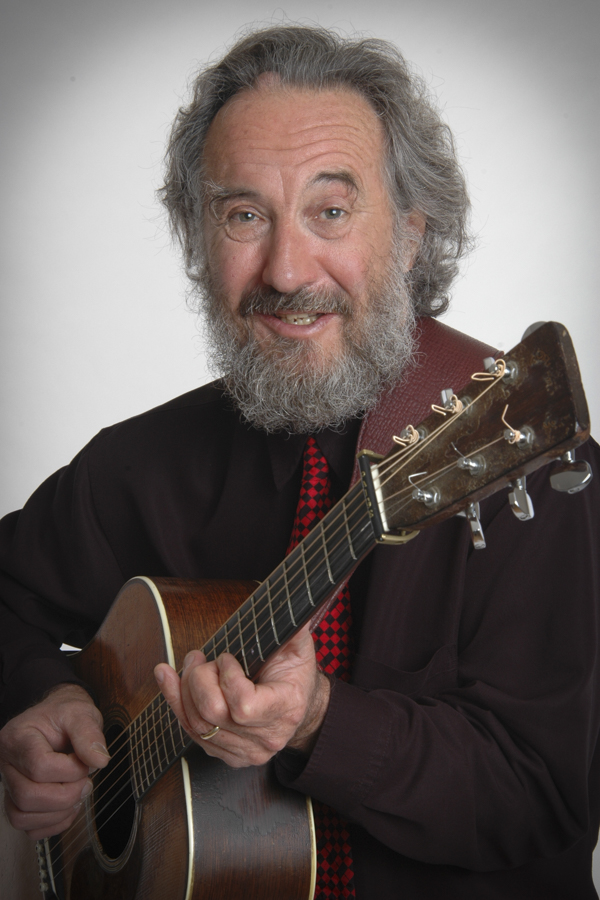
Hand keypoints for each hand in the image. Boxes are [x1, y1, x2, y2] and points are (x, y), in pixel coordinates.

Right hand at [0, 684, 109, 838]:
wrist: (56, 718)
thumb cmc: (65, 714)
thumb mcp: (80, 713)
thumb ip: (90, 734)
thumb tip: (100, 761)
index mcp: (18, 737)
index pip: (39, 766)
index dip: (70, 771)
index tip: (86, 763)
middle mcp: (6, 762)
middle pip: (28, 796)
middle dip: (65, 796)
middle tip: (86, 784)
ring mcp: (8, 784)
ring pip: (23, 816)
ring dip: (58, 813)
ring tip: (78, 794)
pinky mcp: (16, 800)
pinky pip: (27, 827)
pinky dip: (52, 824)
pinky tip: (69, 807)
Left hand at [155, 623, 329, 767]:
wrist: (299, 707)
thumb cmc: (295, 675)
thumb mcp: (299, 648)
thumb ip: (293, 630)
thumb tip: (292, 610)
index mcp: (285, 709)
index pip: (243, 706)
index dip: (227, 678)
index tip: (228, 658)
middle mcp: (265, 738)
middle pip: (213, 713)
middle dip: (199, 679)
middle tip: (202, 658)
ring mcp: (245, 751)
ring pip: (197, 724)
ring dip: (184, 688)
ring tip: (191, 663)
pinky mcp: (227, 753)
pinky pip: (191, 732)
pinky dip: (175, 702)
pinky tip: (169, 680)